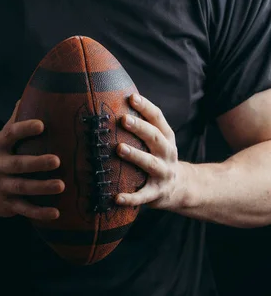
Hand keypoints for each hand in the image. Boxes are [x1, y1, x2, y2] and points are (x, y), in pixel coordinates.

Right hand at [0, 103, 64, 220]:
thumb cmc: (1, 155)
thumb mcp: (3, 137)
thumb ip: (16, 119)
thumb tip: (31, 93)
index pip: (10, 134)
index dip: (25, 129)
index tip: (42, 125)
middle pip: (17, 165)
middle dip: (36, 163)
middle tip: (57, 160)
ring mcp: (0, 186)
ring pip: (21, 188)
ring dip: (41, 187)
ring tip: (61, 185)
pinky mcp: (6, 205)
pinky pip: (23, 210)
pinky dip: (39, 213)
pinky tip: (56, 213)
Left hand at [116, 93, 185, 209]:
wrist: (181, 188)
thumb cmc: (160, 156)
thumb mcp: (158, 139)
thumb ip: (142, 124)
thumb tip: (115, 100)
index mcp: (166, 137)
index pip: (157, 118)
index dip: (146, 106)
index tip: (131, 97)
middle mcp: (167, 153)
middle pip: (155, 137)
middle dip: (140, 128)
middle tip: (123, 119)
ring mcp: (163, 173)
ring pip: (150, 163)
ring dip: (135, 155)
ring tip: (119, 148)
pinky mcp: (157, 193)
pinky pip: (143, 196)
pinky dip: (130, 198)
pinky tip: (116, 197)